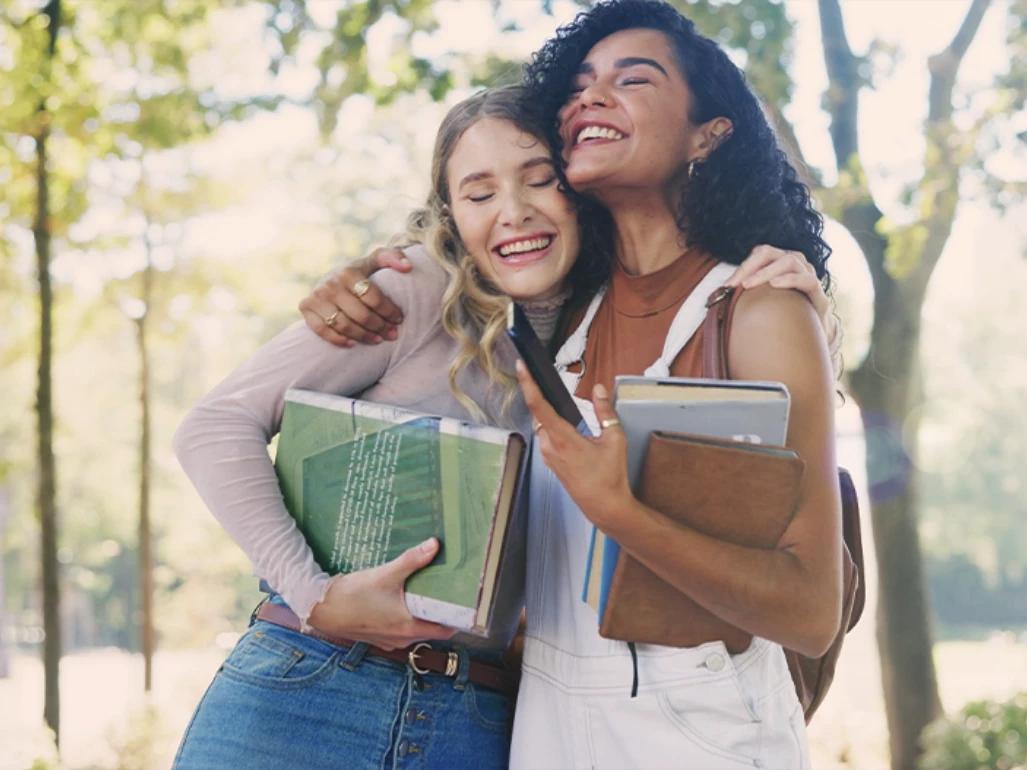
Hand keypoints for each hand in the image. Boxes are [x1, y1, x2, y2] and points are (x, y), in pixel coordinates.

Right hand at [298, 247, 410, 346]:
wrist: (329, 278)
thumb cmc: (358, 273)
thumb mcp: (375, 261)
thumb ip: (392, 258)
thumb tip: (408, 267)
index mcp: (348, 272)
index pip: (373, 297)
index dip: (389, 311)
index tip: (399, 319)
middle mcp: (330, 284)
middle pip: (361, 314)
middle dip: (380, 327)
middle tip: (391, 334)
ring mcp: (316, 296)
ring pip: (344, 325)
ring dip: (364, 336)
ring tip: (377, 340)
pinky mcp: (305, 307)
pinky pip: (322, 330)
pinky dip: (338, 339)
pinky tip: (353, 343)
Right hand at [306, 537, 457, 649]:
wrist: (320, 609)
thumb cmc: (352, 597)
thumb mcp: (384, 575)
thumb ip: (411, 561)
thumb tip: (434, 545)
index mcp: (409, 627)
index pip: (446, 629)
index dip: (458, 617)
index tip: (466, 602)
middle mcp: (401, 637)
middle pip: (432, 627)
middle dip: (441, 610)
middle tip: (450, 589)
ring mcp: (389, 639)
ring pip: (416, 627)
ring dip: (422, 612)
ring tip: (428, 590)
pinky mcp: (378, 635)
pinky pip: (400, 627)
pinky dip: (406, 615)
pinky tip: (402, 598)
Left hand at [515, 360, 632, 532]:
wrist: (604, 506)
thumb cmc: (610, 476)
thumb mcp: (614, 440)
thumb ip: (605, 411)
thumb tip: (598, 388)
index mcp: (563, 439)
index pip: (539, 406)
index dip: (528, 384)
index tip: (521, 367)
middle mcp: (550, 447)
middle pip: (538, 412)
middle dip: (540, 394)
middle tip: (540, 375)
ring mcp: (548, 456)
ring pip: (542, 425)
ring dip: (547, 412)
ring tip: (552, 395)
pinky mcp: (550, 462)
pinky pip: (546, 437)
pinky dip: (551, 426)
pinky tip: (560, 421)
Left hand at [725, 245, 840, 374]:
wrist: (813, 332)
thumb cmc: (784, 310)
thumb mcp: (764, 297)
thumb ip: (748, 290)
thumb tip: (718, 292)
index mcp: (780, 261)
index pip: (760, 253)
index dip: (742, 266)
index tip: (727, 284)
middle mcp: (796, 263)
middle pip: (771, 252)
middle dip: (749, 267)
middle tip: (735, 284)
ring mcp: (809, 275)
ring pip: (789, 261)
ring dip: (766, 272)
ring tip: (750, 284)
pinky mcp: (819, 293)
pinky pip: (807, 279)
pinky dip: (790, 279)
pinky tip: (775, 284)